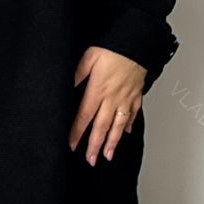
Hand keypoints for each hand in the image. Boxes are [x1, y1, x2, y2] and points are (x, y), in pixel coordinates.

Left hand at [69, 47, 145, 165]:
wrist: (138, 43)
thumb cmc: (113, 48)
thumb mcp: (89, 58)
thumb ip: (77, 74)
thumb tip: (66, 86)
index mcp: (98, 90)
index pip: (84, 116)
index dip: (77, 133)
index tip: (71, 145)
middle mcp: (112, 98)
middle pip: (102, 127)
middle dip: (95, 145)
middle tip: (91, 160)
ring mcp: (126, 98)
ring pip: (118, 125)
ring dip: (112, 142)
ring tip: (108, 155)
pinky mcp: (136, 94)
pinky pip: (132, 114)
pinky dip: (128, 125)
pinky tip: (125, 133)